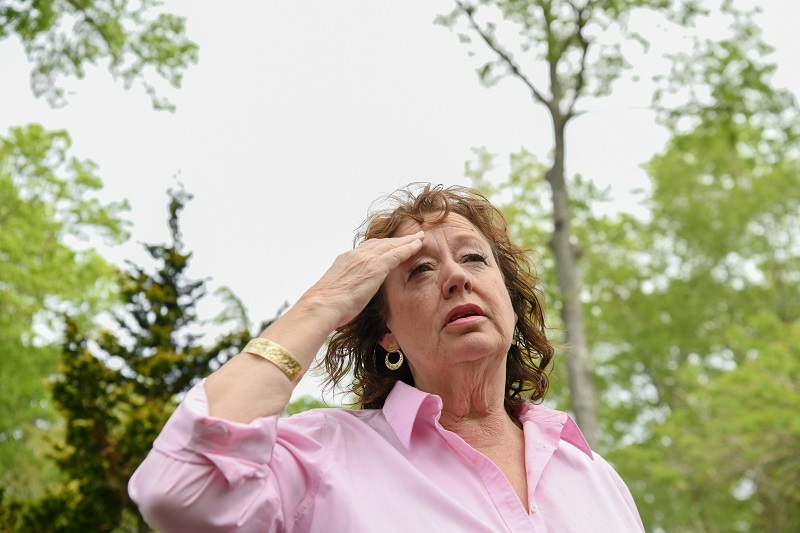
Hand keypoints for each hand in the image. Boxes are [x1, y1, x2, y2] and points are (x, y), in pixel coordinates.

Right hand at [301, 231, 423, 329]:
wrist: (321, 305)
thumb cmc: (325, 307)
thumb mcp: (337, 292)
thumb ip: (347, 288)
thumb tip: (351, 296)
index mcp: (345, 260)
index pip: (367, 249)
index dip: (381, 246)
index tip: (390, 245)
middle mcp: (356, 255)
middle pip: (381, 243)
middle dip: (396, 240)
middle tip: (410, 236)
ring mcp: (366, 259)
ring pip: (391, 245)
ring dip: (406, 241)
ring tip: (420, 237)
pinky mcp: (375, 267)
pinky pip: (396, 254)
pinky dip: (408, 248)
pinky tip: (419, 245)